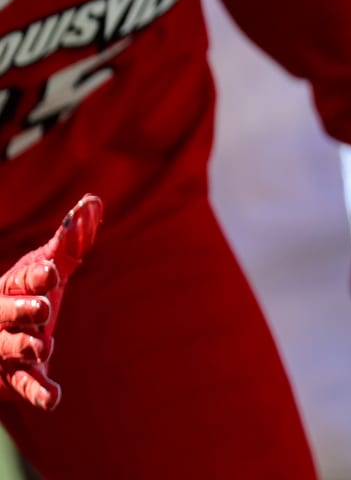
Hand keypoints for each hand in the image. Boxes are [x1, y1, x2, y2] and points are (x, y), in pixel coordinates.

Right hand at [0, 195, 102, 411]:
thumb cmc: (27, 295)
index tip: (53, 272)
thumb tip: (92, 202)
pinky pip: (24, 384)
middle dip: (23, 310)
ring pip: (10, 347)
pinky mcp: (14, 375)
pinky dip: (37, 392)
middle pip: (7, 313)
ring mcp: (5, 348)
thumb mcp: (47, 267)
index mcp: (10, 288)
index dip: (36, 277)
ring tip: (44, 347)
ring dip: (26, 347)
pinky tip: (54, 399)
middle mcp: (1, 317)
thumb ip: (71, 240)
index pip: (21, 280)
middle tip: (44, 309)